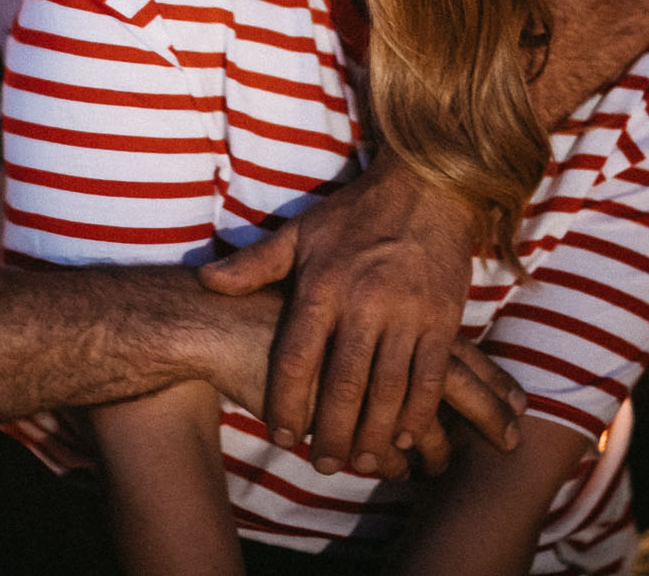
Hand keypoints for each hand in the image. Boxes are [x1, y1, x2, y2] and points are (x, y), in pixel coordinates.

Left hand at [199, 156, 525, 476]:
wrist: (428, 183)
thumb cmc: (356, 213)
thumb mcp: (301, 231)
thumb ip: (255, 264)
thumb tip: (206, 282)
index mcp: (322, 284)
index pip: (296, 358)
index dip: (285, 403)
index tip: (281, 436)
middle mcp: (364, 302)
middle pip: (342, 386)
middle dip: (330, 434)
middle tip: (323, 465)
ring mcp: (407, 313)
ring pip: (387, 390)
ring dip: (373, 434)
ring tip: (359, 461)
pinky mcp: (443, 318)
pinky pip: (430, 378)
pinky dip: (417, 413)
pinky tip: (403, 436)